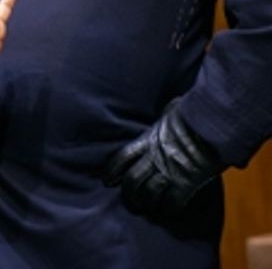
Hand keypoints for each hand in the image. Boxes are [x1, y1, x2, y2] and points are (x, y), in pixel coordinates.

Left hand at [103, 99, 222, 220]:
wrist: (211, 124)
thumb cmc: (193, 113)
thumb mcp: (173, 110)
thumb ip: (167, 113)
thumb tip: (171, 106)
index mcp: (148, 139)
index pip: (122, 157)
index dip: (112, 170)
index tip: (107, 180)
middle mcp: (154, 157)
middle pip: (132, 180)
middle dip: (129, 194)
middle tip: (132, 203)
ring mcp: (169, 171)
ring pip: (148, 194)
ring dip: (147, 204)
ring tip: (149, 210)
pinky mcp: (186, 182)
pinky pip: (172, 202)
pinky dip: (169, 210)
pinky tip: (168, 212)